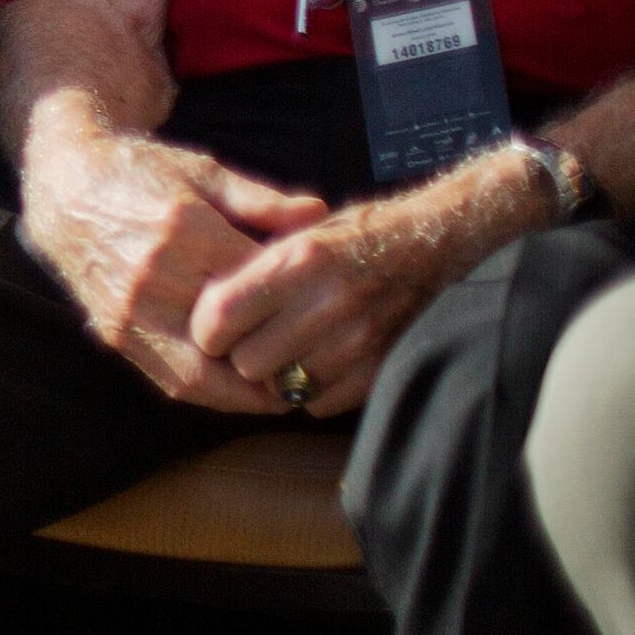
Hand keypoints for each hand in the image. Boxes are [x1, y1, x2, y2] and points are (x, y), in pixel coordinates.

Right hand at [16, 122, 327, 409]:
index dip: (298, 302)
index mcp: (184, 229)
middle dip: (282, 356)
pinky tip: (239, 388)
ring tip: (286, 391)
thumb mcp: (203, 170)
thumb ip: (261, 198)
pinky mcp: (115, 331)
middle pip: (236, 337)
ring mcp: (130, 311)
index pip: (260, 284)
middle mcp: (154, 277)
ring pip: (203, 375)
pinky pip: (170, 379)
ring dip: (248, 393)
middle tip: (321, 365)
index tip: (327, 312)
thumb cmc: (139, 173)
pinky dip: (212, 392)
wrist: (63, 188)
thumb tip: (319, 212)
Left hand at [190, 154, 533, 416]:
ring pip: (282, 386)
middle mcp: (331, 300)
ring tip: (284, 349)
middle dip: (239, 355)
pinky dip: (311, 390)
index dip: (206, 327)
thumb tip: (199, 303)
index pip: (221, 315)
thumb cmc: (355, 235)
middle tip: (248, 340)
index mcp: (302, 258)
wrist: (435, 242)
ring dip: (276, 374)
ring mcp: (361, 339)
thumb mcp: (300, 231)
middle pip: (247, 361)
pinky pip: (320, 402)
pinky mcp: (382, 366)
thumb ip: (251, 265)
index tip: (212, 325)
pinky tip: (316, 362)